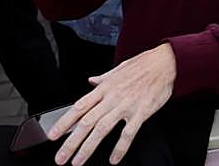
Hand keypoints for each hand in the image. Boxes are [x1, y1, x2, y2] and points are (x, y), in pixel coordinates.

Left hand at [49, 43, 175, 165]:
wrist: (166, 62)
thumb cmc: (143, 65)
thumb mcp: (119, 69)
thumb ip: (103, 78)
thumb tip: (91, 81)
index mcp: (105, 88)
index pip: (79, 107)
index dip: (64, 122)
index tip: (53, 135)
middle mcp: (112, 98)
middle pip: (87, 122)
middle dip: (71, 142)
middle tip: (61, 158)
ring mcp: (126, 105)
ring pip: (102, 129)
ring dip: (88, 147)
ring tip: (78, 161)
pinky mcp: (141, 112)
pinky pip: (128, 133)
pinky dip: (120, 147)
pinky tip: (114, 159)